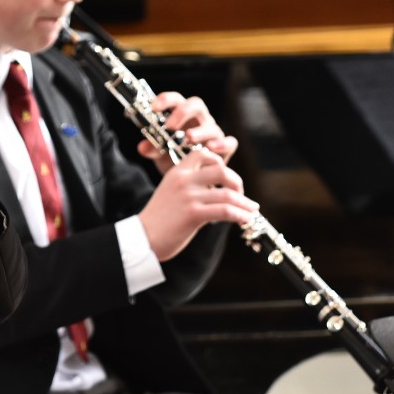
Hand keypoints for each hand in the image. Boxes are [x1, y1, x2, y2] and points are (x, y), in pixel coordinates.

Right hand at [136, 147, 256, 261]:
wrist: (142, 239)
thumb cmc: (158, 220)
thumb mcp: (170, 193)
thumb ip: (190, 187)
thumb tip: (217, 191)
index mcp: (177, 172)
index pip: (203, 154)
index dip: (220, 162)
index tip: (227, 177)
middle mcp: (183, 180)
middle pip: (221, 170)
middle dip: (237, 182)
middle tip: (243, 196)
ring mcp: (189, 196)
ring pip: (227, 193)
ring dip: (245, 203)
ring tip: (252, 210)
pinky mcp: (194, 214)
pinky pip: (225, 211)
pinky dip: (240, 215)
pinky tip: (245, 220)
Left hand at [137, 92, 239, 173]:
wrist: (188, 181)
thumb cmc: (174, 159)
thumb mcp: (159, 155)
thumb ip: (152, 149)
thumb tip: (142, 147)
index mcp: (181, 115)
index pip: (176, 100)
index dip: (166, 99)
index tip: (154, 107)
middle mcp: (199, 120)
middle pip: (196, 104)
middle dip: (183, 112)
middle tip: (170, 126)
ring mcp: (213, 132)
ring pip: (211, 125)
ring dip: (199, 130)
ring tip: (188, 138)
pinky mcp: (225, 147)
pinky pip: (229, 142)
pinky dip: (222, 144)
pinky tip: (211, 148)